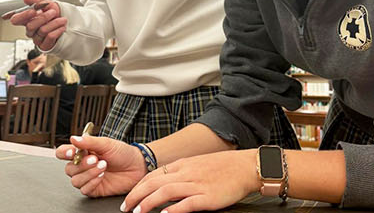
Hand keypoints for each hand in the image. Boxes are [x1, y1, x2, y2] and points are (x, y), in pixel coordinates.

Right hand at [5, 0, 66, 49]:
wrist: (67, 23)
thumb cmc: (55, 14)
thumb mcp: (47, 4)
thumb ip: (36, 1)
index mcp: (27, 19)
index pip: (15, 19)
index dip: (22, 16)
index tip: (33, 10)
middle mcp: (30, 30)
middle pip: (30, 26)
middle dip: (44, 17)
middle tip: (53, 12)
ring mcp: (36, 38)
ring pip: (42, 31)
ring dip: (54, 23)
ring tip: (62, 19)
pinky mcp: (44, 45)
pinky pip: (50, 37)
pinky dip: (58, 30)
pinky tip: (62, 27)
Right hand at [55, 134, 147, 197]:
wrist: (138, 166)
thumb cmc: (123, 153)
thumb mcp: (107, 143)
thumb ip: (89, 141)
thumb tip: (73, 138)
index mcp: (82, 153)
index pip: (63, 153)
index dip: (64, 153)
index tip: (72, 152)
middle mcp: (83, 166)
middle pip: (68, 169)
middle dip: (82, 165)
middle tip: (95, 159)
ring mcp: (88, 178)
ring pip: (75, 181)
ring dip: (88, 174)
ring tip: (103, 167)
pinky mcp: (95, 189)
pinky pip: (84, 189)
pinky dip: (92, 183)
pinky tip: (102, 176)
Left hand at [121, 150, 259, 212]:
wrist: (246, 167)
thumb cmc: (223, 167)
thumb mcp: (195, 164)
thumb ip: (178, 173)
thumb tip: (161, 184)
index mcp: (181, 166)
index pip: (151, 176)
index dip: (136, 188)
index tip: (128, 198)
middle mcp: (186, 174)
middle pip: (153, 184)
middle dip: (136, 196)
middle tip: (126, 207)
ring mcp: (197, 185)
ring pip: (165, 192)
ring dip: (148, 202)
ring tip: (138, 212)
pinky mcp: (208, 197)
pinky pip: (187, 203)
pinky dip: (174, 209)